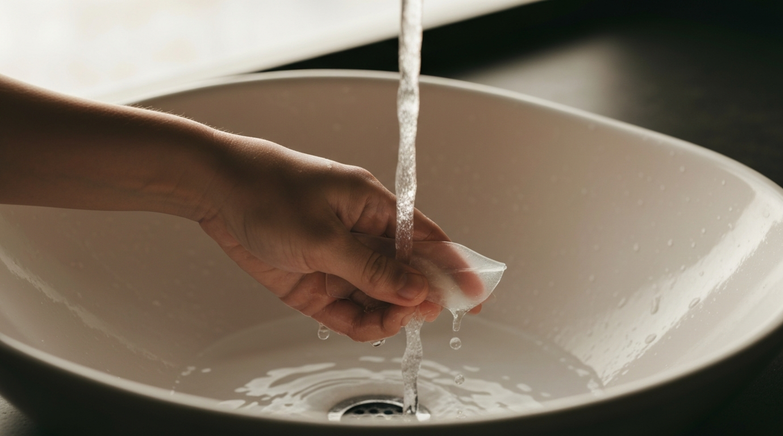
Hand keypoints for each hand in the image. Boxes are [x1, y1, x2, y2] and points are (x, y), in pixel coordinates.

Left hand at [198, 132, 443, 341]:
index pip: (428, 241)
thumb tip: (417, 291)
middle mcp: (363, 235)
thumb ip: (371, 268)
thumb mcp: (323, 236)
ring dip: (387, 313)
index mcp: (375, 208)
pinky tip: (365, 327)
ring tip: (385, 322)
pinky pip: (349, 308)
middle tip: (416, 316)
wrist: (214, 191)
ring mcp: (340, 260)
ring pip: (379, 297)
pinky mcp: (316, 281)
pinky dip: (359, 322)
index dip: (454, 269)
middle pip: (406, 274)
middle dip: (416, 297)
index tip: (473, 297)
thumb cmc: (269, 192)